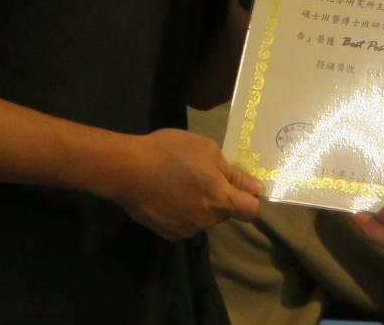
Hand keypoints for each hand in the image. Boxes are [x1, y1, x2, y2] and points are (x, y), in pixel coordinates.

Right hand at [110, 129, 262, 239]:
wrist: (128, 170)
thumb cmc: (171, 153)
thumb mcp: (207, 150)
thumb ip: (233, 173)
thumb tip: (255, 188)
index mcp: (221, 200)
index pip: (251, 210)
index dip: (251, 197)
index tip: (240, 184)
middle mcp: (207, 221)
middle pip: (225, 212)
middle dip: (221, 197)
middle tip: (202, 175)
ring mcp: (186, 230)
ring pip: (204, 218)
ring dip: (200, 205)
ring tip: (180, 184)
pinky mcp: (167, 233)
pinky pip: (184, 223)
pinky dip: (182, 212)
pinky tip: (167, 196)